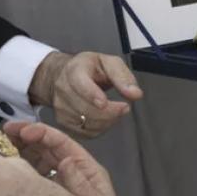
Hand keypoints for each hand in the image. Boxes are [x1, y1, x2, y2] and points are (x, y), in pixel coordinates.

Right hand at [5, 121, 127, 195]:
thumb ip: (81, 183)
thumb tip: (66, 160)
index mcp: (85, 168)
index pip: (61, 144)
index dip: (41, 134)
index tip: (21, 131)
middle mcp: (71, 172)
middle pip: (46, 148)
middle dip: (26, 138)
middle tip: (4, 133)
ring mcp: (58, 184)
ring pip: (37, 161)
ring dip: (20, 152)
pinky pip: (33, 179)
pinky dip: (20, 172)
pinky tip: (5, 170)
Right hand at [28, 51, 143, 138]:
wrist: (64, 76)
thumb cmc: (88, 68)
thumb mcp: (108, 63)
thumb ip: (123, 77)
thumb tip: (134, 93)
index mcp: (74, 71)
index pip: (80, 84)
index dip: (92, 95)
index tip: (104, 102)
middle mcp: (63, 90)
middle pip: (86, 108)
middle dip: (110, 112)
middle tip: (124, 107)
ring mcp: (61, 108)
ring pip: (87, 123)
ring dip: (107, 121)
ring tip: (116, 111)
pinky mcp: (64, 122)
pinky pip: (85, 132)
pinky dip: (100, 128)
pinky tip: (105, 119)